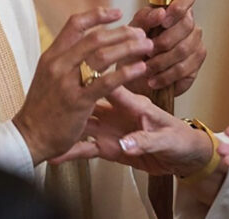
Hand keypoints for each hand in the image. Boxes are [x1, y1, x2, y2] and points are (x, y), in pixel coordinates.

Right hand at [12, 8, 152, 163]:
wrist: (28, 137)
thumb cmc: (42, 109)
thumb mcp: (48, 76)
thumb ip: (65, 60)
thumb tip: (87, 46)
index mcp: (52, 55)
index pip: (75, 23)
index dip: (98, 14)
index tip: (117, 12)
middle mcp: (59, 64)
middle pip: (95, 37)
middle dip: (122, 32)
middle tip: (140, 33)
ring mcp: (67, 82)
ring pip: (103, 55)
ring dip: (129, 47)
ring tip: (146, 46)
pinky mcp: (78, 101)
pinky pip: (106, 82)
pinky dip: (126, 72)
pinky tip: (140, 68)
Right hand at [51, 87, 212, 177]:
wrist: (183, 158)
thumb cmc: (179, 139)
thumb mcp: (165, 140)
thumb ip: (144, 141)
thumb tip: (125, 144)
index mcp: (133, 104)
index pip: (112, 85)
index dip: (95, 76)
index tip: (77, 70)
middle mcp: (117, 113)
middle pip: (91, 99)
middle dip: (72, 94)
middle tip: (50, 92)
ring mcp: (110, 130)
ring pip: (84, 124)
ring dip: (66, 124)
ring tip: (44, 126)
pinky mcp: (109, 148)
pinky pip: (86, 149)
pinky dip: (72, 152)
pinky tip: (55, 155)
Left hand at [125, 0, 205, 94]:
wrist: (133, 76)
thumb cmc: (133, 48)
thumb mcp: (132, 32)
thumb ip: (144, 19)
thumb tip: (161, 12)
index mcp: (173, 8)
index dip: (180, 5)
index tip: (164, 20)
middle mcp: (188, 23)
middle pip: (186, 25)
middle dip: (163, 40)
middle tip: (147, 51)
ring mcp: (195, 43)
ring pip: (184, 49)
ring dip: (161, 61)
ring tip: (146, 69)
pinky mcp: (196, 64)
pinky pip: (184, 68)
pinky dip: (165, 76)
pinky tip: (153, 80)